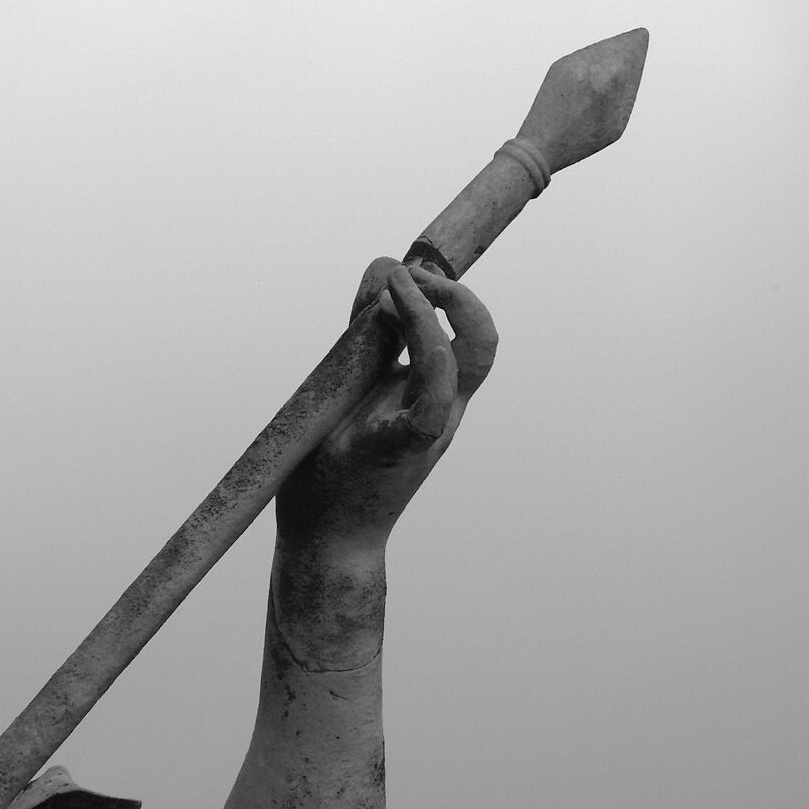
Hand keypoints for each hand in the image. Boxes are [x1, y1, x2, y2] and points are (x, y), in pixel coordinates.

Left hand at [274, 260, 497, 556]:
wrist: (326, 540)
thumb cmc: (333, 468)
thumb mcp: (349, 384)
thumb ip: (365, 334)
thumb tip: (383, 269)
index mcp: (433, 398)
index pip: (470, 338)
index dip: (455, 295)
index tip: (409, 268)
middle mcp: (440, 411)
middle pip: (483, 346)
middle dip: (459, 296)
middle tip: (412, 273)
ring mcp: (427, 431)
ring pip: (460, 366)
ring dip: (430, 314)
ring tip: (396, 286)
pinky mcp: (401, 448)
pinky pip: (430, 401)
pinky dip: (420, 349)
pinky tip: (390, 320)